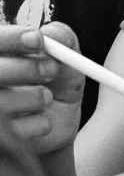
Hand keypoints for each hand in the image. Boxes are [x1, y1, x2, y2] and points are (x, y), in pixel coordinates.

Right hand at [0, 23, 83, 153]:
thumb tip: (51, 36)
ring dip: (33, 97)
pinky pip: (14, 131)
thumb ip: (61, 39)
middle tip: (51, 69)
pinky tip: (43, 120)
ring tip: (47, 97)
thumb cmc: (56, 84)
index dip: (12, 39)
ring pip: (1, 103)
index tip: (38, 40)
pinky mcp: (0, 139)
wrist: (57, 126)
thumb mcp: (65, 59)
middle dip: (23, 68)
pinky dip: (37, 123)